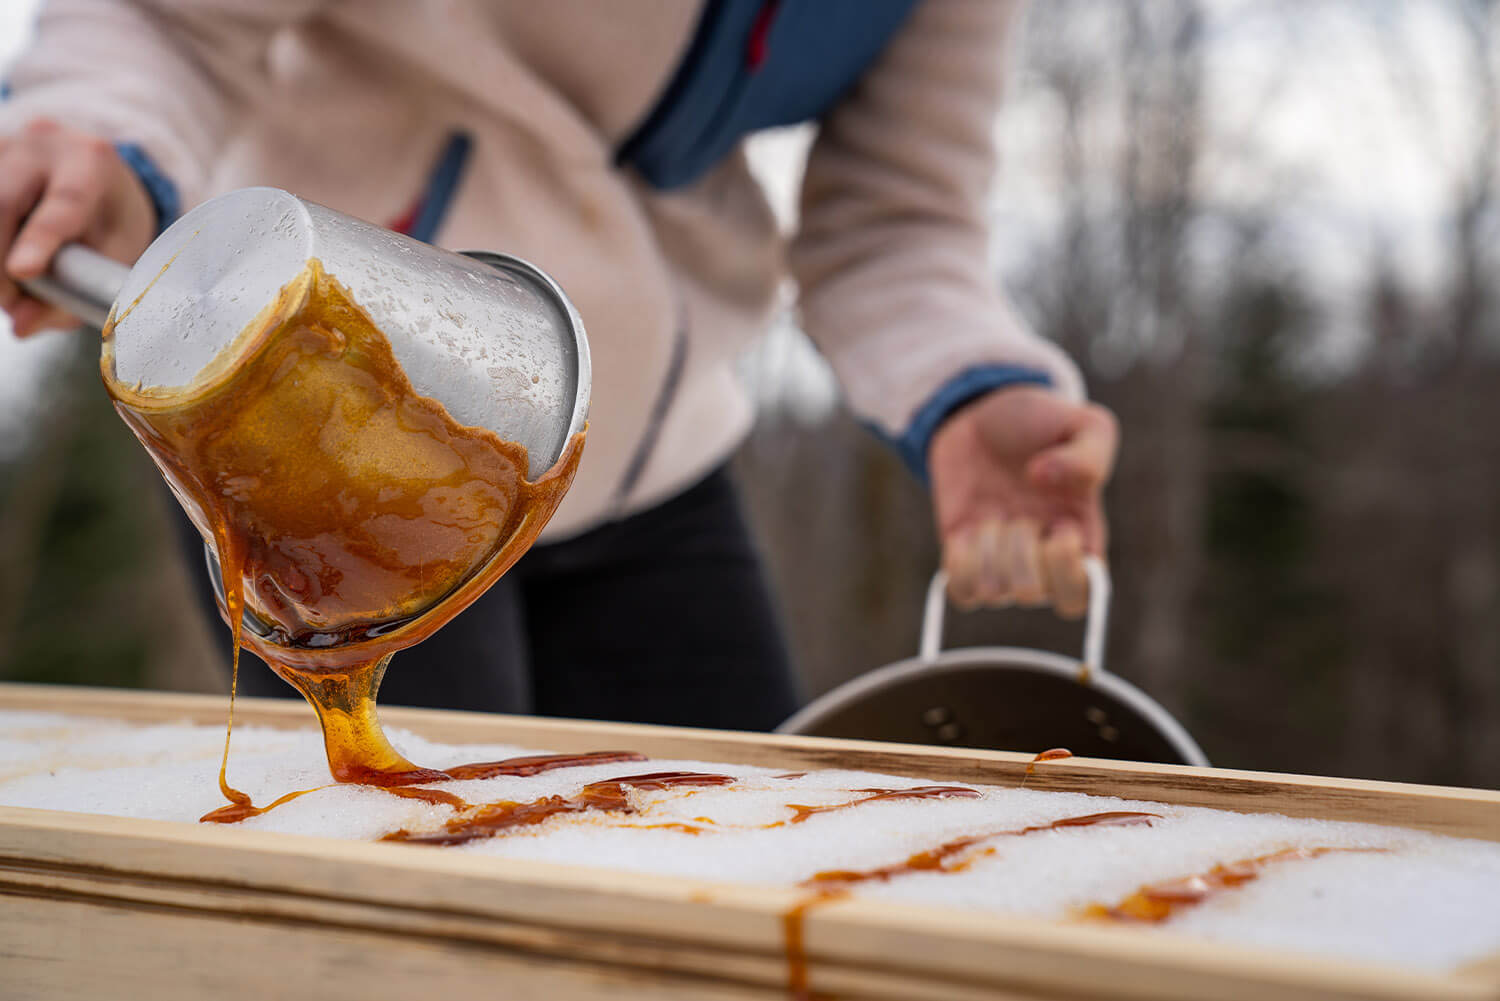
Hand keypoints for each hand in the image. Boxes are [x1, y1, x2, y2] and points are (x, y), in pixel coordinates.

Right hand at [1, 118, 156, 336]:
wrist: (99, 176)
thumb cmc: (111, 218)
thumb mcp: (116, 253)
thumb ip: (80, 290)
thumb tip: (23, 325)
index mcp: (91, 161)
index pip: (65, 202)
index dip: (40, 240)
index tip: (22, 272)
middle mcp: (42, 144)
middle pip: (4, 202)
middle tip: (9, 302)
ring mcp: (4, 147)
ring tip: (8, 290)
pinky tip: (3, 270)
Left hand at [928, 385, 1117, 617]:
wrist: (983, 413)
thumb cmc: (1042, 424)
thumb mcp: (1087, 424)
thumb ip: (1089, 455)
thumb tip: (1044, 478)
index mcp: (1081, 539)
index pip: (1078, 597)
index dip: (1066, 569)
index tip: (1061, 525)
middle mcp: (1042, 559)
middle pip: (1032, 594)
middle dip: (1021, 547)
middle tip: (1020, 510)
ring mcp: (1000, 561)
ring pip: (993, 591)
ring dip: (989, 547)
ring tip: (993, 513)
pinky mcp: (962, 555)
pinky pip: (960, 591)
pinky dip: (959, 560)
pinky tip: (966, 528)